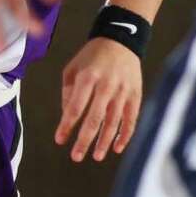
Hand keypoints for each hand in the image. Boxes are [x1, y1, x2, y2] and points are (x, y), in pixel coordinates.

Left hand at [56, 38, 141, 161]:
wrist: (121, 40)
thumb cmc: (91, 57)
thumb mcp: (73, 69)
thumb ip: (68, 93)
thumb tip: (67, 118)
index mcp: (88, 77)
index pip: (75, 107)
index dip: (67, 126)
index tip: (60, 140)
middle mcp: (107, 85)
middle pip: (95, 119)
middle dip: (85, 140)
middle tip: (76, 156)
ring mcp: (123, 90)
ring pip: (114, 122)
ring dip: (104, 141)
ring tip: (96, 156)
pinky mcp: (136, 94)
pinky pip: (131, 119)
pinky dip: (125, 135)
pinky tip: (117, 148)